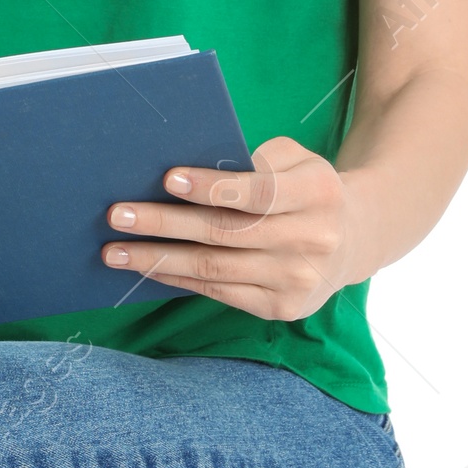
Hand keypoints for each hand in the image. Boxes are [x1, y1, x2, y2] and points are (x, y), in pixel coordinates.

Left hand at [102, 137, 351, 323]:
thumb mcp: (295, 159)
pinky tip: (146, 267)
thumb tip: (182, 175)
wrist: (353, 238)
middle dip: (165, 223)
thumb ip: (252, 161)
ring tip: (114, 249)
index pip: (258, 192)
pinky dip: (177, 279)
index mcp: (318, 193)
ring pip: (214, 268)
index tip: (166, 178)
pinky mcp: (282, 308)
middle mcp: (313, 240)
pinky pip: (218, 292)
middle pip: (225, 233)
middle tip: (118, 214)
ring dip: (157, 259)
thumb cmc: (305, 187)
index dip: (212, 187)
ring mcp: (298, 280)